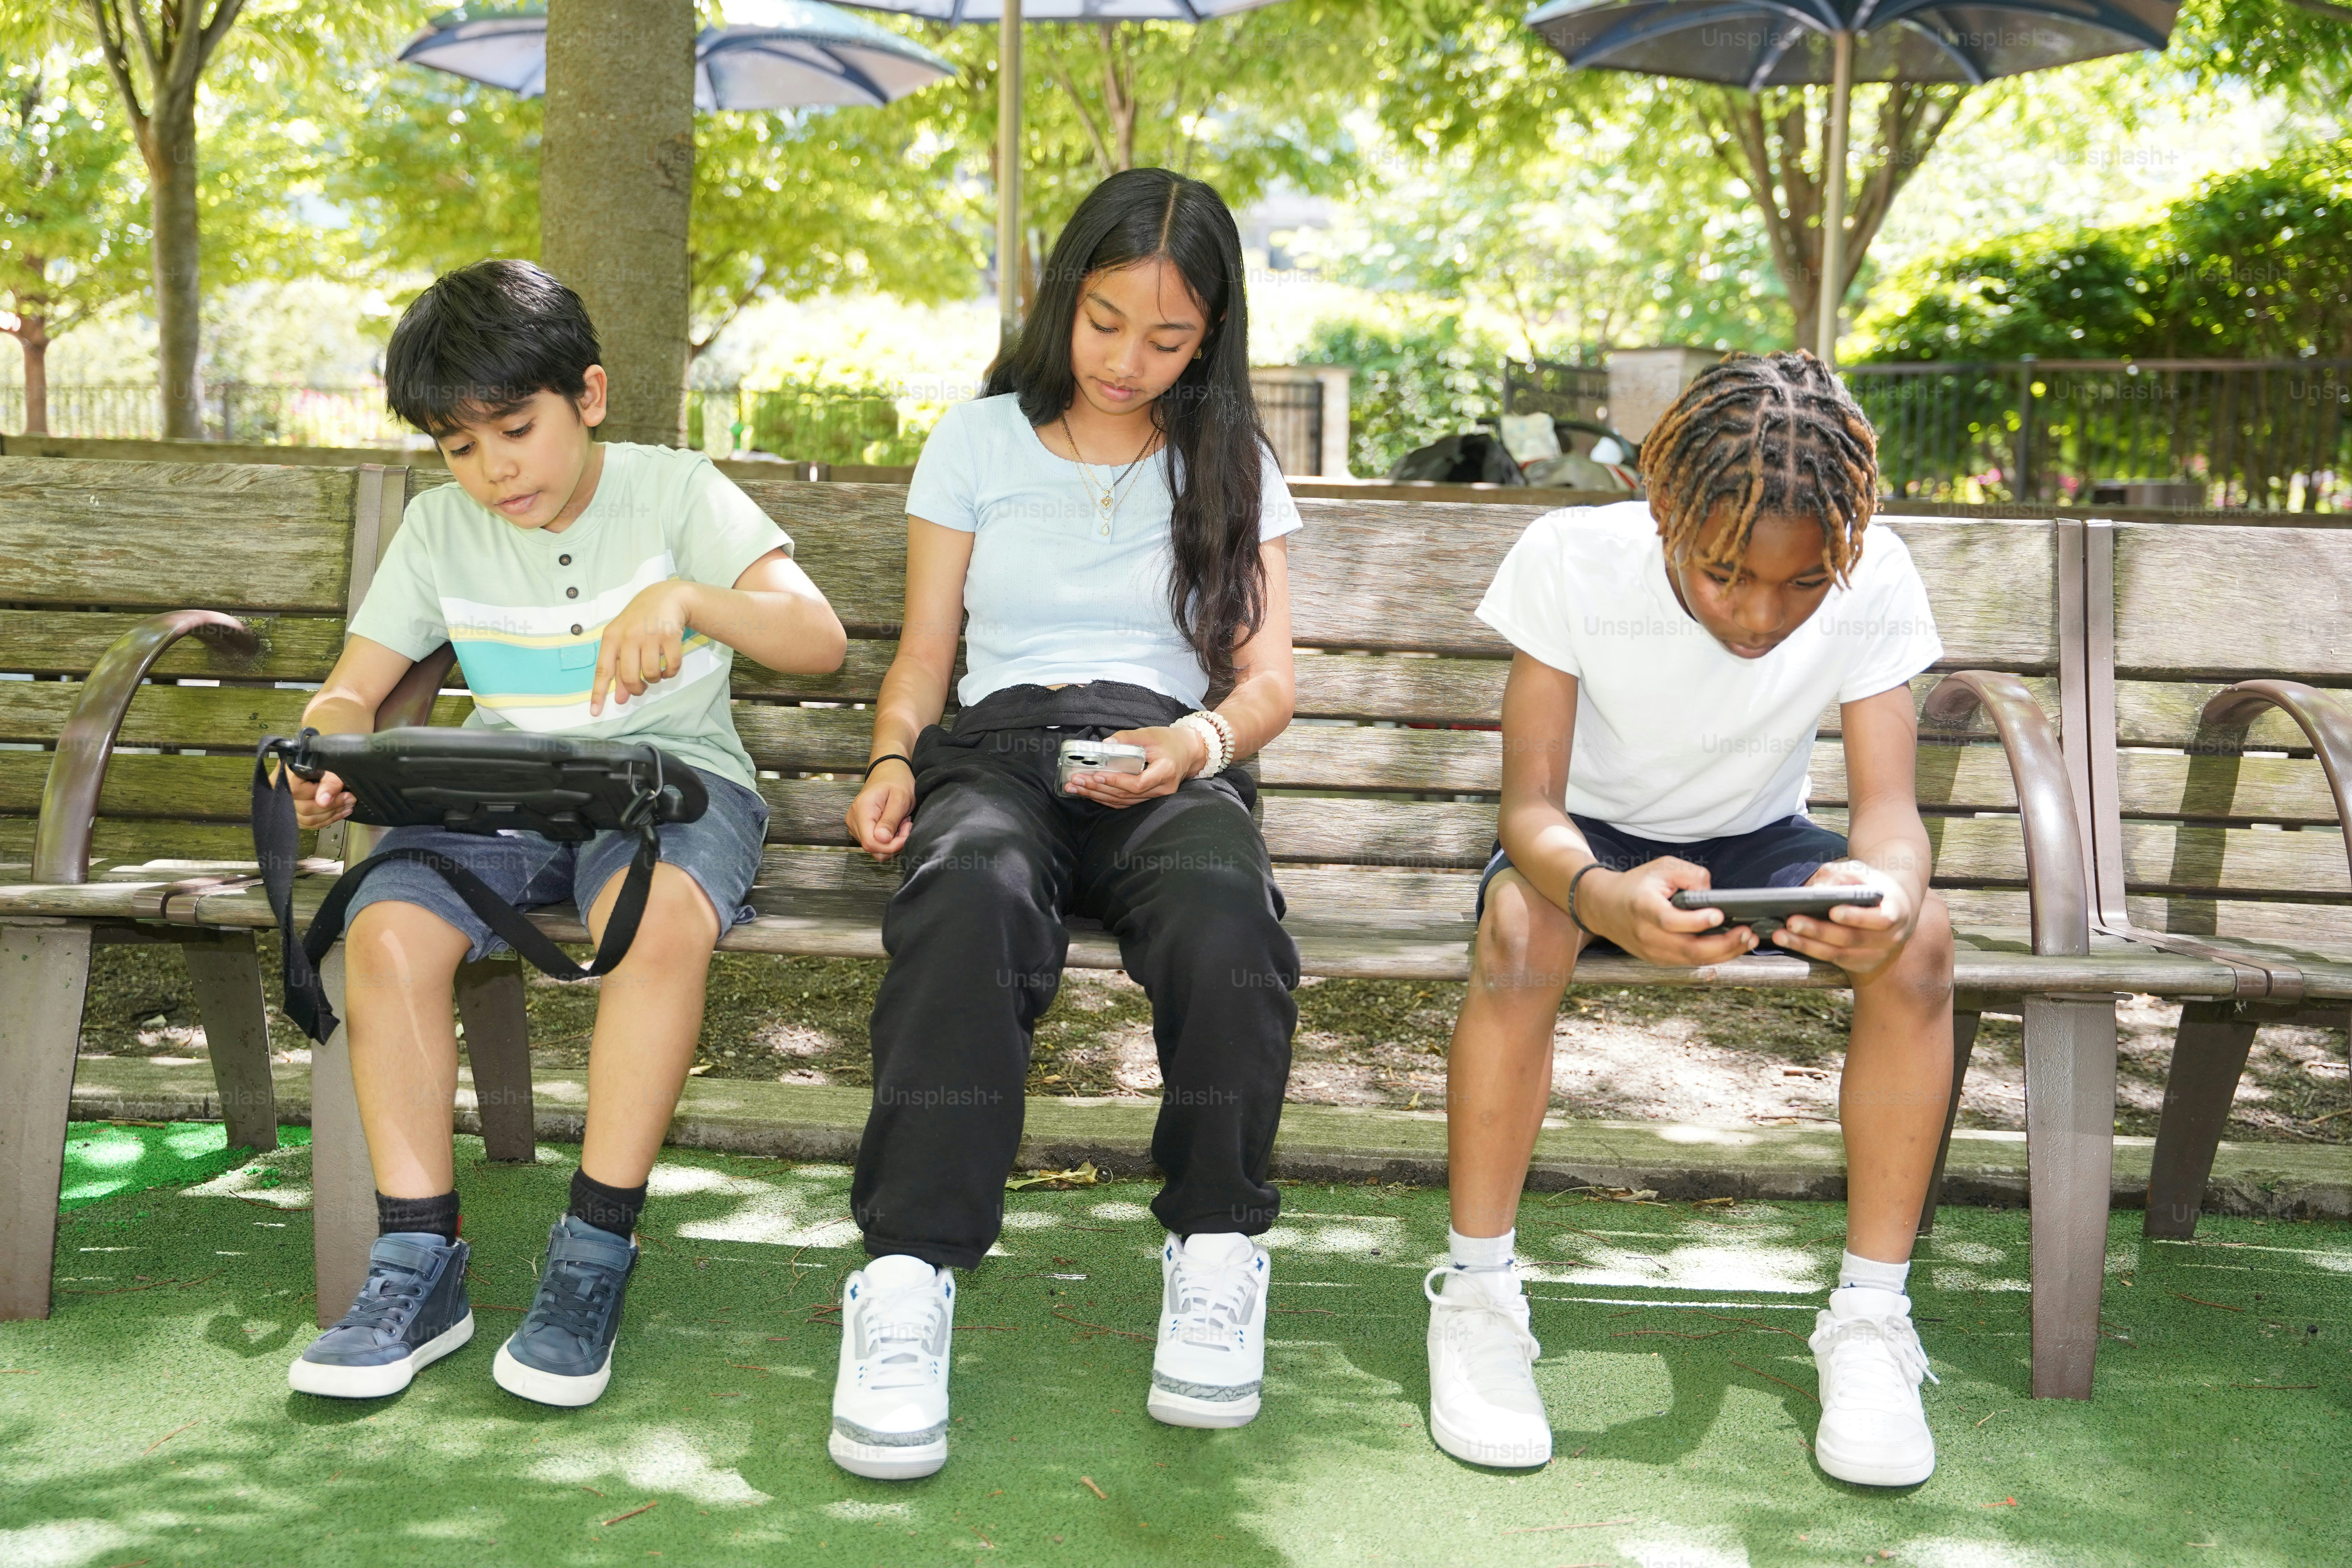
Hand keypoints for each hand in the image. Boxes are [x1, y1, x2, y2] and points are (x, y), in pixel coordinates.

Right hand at [287, 766, 353, 830]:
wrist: (315, 766)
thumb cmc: (323, 764)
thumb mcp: (329, 768)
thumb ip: (328, 783)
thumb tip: (323, 802)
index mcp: (286, 776)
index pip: (298, 789)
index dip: (322, 793)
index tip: (345, 792)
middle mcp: (281, 792)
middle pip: (305, 807)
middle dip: (332, 806)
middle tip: (351, 799)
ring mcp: (284, 806)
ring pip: (308, 818)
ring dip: (332, 814)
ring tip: (349, 806)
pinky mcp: (293, 815)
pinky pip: (309, 823)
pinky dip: (326, 820)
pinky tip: (340, 813)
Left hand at [591, 580, 699, 715]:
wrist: (666, 597)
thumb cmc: (640, 621)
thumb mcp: (624, 640)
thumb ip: (620, 668)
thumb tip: (620, 698)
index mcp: (611, 637)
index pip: (603, 670)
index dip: (598, 693)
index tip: (595, 712)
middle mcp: (629, 636)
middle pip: (630, 677)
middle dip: (637, 689)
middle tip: (641, 688)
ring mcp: (650, 635)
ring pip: (651, 675)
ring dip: (655, 679)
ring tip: (655, 670)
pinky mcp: (670, 635)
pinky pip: (671, 668)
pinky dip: (670, 673)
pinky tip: (668, 665)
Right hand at [846, 758, 915, 858]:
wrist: (889, 770)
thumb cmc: (896, 781)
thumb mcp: (900, 798)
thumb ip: (890, 820)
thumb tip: (882, 840)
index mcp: (862, 811)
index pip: (870, 843)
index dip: (890, 846)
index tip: (907, 831)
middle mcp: (853, 820)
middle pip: (872, 847)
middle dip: (894, 842)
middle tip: (906, 824)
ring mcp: (855, 824)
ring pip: (875, 847)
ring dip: (892, 840)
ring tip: (901, 821)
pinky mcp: (860, 827)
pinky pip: (875, 841)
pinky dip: (888, 837)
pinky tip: (895, 823)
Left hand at [1060, 725, 1206, 807]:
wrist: (1187, 751)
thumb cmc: (1169, 741)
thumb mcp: (1150, 734)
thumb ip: (1127, 738)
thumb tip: (1104, 745)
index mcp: (1165, 772)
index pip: (1138, 783)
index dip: (1116, 781)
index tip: (1096, 774)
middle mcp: (1162, 789)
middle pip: (1126, 795)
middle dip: (1097, 788)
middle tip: (1075, 782)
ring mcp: (1156, 797)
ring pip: (1123, 801)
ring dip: (1097, 795)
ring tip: (1076, 788)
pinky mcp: (1149, 799)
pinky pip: (1125, 802)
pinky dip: (1106, 798)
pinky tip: (1090, 793)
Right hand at [1580, 856, 1762, 967]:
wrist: (1604, 907)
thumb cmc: (1637, 885)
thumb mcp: (1661, 867)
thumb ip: (1690, 875)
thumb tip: (1713, 894)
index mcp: (1643, 908)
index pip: (1670, 921)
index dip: (1696, 921)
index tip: (1719, 915)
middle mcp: (1646, 934)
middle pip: (1688, 949)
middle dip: (1723, 944)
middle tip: (1747, 934)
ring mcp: (1651, 951)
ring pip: (1693, 960)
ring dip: (1724, 953)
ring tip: (1746, 940)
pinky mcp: (1657, 960)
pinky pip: (1689, 962)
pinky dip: (1712, 957)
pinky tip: (1730, 946)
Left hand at [1772, 859, 1915, 978]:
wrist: (1893, 910)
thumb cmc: (1872, 887)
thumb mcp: (1862, 874)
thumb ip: (1841, 877)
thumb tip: (1817, 889)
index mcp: (1896, 912)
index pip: (1880, 919)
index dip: (1857, 917)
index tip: (1833, 911)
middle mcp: (1890, 939)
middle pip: (1852, 938)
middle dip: (1819, 930)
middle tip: (1792, 921)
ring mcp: (1876, 955)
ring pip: (1839, 954)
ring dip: (1807, 945)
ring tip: (1781, 935)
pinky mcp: (1861, 965)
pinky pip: (1833, 960)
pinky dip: (1810, 951)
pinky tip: (1790, 942)